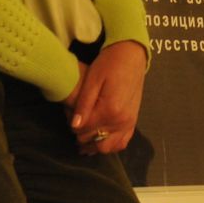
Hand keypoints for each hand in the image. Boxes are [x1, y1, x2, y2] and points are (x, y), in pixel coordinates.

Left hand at [67, 41, 146, 157]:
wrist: (131, 55)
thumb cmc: (109, 63)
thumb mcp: (93, 80)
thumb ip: (84, 104)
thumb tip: (74, 126)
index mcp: (110, 110)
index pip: (85, 131)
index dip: (74, 127)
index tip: (70, 117)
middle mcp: (122, 120)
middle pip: (96, 142)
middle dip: (83, 137)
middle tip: (76, 125)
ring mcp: (130, 122)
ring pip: (109, 147)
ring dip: (96, 145)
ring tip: (86, 135)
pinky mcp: (133, 121)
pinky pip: (122, 142)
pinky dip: (111, 144)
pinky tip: (101, 137)